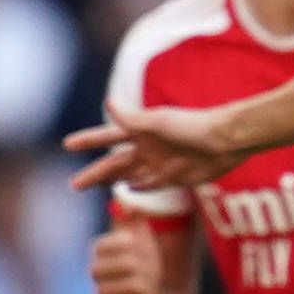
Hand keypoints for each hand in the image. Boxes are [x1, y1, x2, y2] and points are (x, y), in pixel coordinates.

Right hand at [66, 102, 245, 194]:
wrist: (226, 141)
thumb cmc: (193, 126)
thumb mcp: (159, 122)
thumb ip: (132, 119)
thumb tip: (107, 103)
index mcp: (141, 131)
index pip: (107, 137)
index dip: (88, 141)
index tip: (67, 145)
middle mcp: (148, 147)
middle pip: (114, 164)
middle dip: (95, 174)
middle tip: (74, 185)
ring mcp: (160, 163)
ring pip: (129, 175)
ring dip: (112, 181)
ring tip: (94, 186)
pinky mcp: (175, 177)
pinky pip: (152, 185)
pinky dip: (140, 188)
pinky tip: (129, 190)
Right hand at [88, 216, 174, 293]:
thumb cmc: (147, 273)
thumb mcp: (143, 246)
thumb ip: (135, 225)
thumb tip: (130, 203)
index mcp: (101, 253)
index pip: (106, 244)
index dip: (130, 245)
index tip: (144, 248)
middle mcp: (97, 274)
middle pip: (127, 263)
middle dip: (148, 267)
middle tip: (154, 273)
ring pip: (134, 286)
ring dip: (150, 288)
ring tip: (151, 290)